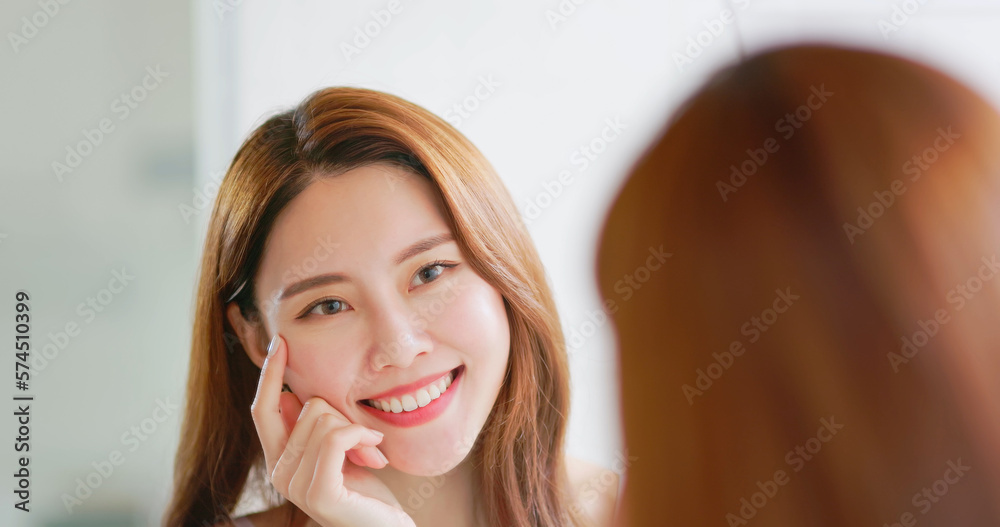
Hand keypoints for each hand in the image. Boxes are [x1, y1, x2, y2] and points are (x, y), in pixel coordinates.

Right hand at [251, 335, 415, 526]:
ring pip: (323, 419)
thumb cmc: (367, 488)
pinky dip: (360, 435)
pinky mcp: (319, 494)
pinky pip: (335, 438)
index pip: (262, 409)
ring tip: (371, 452)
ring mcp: (295, 486)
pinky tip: (376, 451)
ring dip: (357, 429)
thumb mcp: (340, 449)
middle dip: (342, 412)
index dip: (270, 374)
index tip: (282, 341)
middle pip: (304, 406)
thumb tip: (292, 395)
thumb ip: (315, 426)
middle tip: (365, 437)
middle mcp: (279, 473)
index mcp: (279, 459)